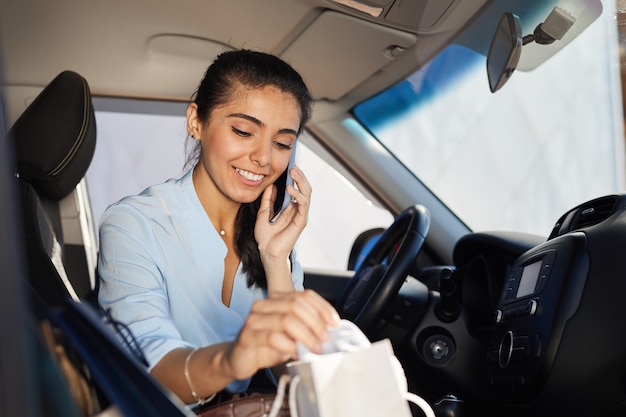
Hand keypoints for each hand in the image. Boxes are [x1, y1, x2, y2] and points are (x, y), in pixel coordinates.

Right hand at [223, 290, 338, 379]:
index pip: (304, 295)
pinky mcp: (248, 335)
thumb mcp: (291, 335)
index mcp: (277, 299)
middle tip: (325, 339)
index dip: (323, 308)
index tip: (335, 323)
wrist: (239, 359)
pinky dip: (289, 346)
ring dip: (306, 335)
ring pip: (286, 319)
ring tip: (315, 348)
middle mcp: (265, 304)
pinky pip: (272, 337)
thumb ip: (306, 328)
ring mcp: (254, 318)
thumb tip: (330, 331)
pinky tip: (297, 353)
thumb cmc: (267, 346)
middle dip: (316, 322)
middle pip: (296, 305)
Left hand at [254, 165, 311, 264]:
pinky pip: (303, 205)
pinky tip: (290, 189)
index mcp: (290, 207)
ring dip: (301, 182)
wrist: (266, 251)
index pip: (297, 188)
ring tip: (293, 173)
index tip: (290, 166)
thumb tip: (271, 185)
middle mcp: (297, 210)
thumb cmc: (266, 236)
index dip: (295, 177)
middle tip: (293, 167)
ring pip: (307, 194)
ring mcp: (300, 215)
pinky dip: (298, 195)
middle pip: (304, 189)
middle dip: (300, 176)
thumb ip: (268, 199)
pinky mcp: (301, 221)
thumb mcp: (263, 212)